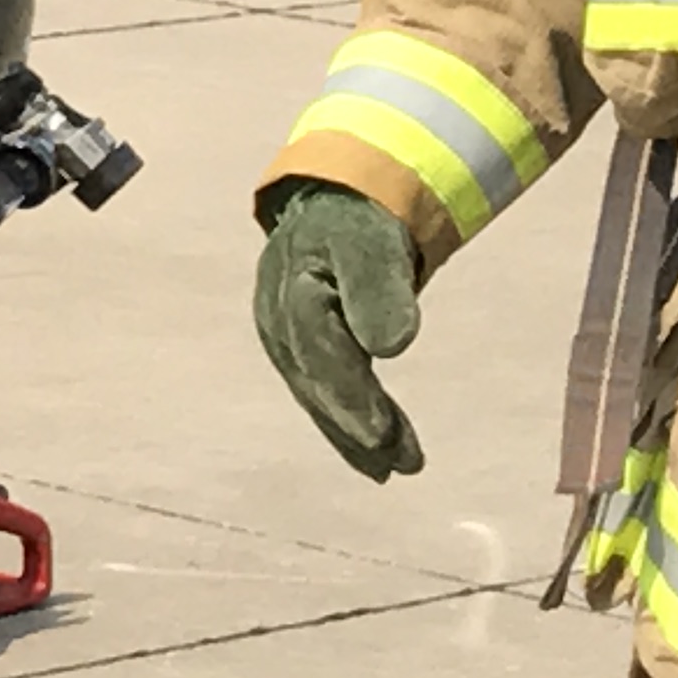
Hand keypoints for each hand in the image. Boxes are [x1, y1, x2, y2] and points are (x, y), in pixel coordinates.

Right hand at [250, 183, 426, 479]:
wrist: (329, 208)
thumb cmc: (357, 224)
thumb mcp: (372, 243)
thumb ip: (379, 288)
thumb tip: (392, 345)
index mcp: (295, 291)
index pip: (323, 353)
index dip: (352, 395)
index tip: (384, 433)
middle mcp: (278, 322)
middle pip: (317, 383)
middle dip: (356, 427)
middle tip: (398, 465)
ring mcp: (283, 338)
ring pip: (316, 395)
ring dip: (352, 435)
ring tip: (393, 468)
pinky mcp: (295, 351)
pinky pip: (319, 393)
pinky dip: (345, 424)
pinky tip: (371, 451)